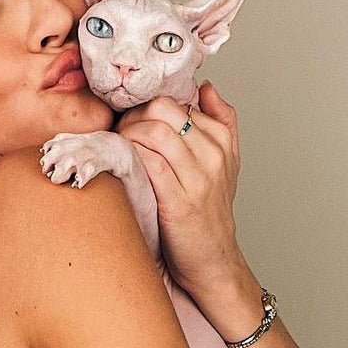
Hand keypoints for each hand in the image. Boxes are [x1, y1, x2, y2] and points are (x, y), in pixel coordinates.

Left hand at [115, 82, 242, 295]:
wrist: (213, 259)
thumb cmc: (210, 212)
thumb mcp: (227, 163)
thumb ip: (222, 121)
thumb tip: (207, 88)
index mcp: (222, 139)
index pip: (177, 100)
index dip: (146, 107)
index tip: (134, 122)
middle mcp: (213, 154)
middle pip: (163, 110)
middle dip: (133, 117)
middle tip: (121, 133)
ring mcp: (198, 178)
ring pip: (154, 133)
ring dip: (127, 136)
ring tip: (120, 149)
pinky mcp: (179, 201)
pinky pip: (149, 163)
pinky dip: (131, 158)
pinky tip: (124, 166)